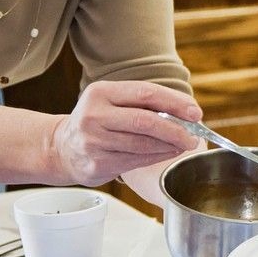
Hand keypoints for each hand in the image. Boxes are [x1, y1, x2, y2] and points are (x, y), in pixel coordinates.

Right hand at [51, 81, 200, 185]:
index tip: (195, 112)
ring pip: (142, 143)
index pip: (145, 93)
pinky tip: (168, 153)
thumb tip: (187, 111)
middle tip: (193, 136)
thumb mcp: (111, 102)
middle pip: (145, 121)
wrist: (62, 148)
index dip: (174, 103)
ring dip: (169, 146)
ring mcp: (93, 141)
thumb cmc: (97, 121)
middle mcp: (94, 115)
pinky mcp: (97, 163)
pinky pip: (136, 160)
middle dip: (175, 129)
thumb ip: (143, 103)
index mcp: (100, 92)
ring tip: (184, 144)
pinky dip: (157, 157)